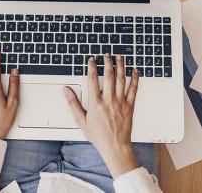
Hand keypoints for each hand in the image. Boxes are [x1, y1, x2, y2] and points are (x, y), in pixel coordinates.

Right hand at [64, 54, 139, 177]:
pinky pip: (134, 89)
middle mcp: (108, 99)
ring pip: (121, 79)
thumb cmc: (98, 135)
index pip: (93, 79)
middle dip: (107, 62)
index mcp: (96, 102)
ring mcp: (120, 102)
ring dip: (120, 66)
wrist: (114, 146)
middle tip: (107, 55)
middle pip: (108, 75)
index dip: (92, 66)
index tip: (92, 59)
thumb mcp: (81, 120)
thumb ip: (73, 103)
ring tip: (119, 57)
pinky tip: (135, 71)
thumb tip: (66, 90)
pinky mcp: (130, 106)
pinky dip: (135, 78)